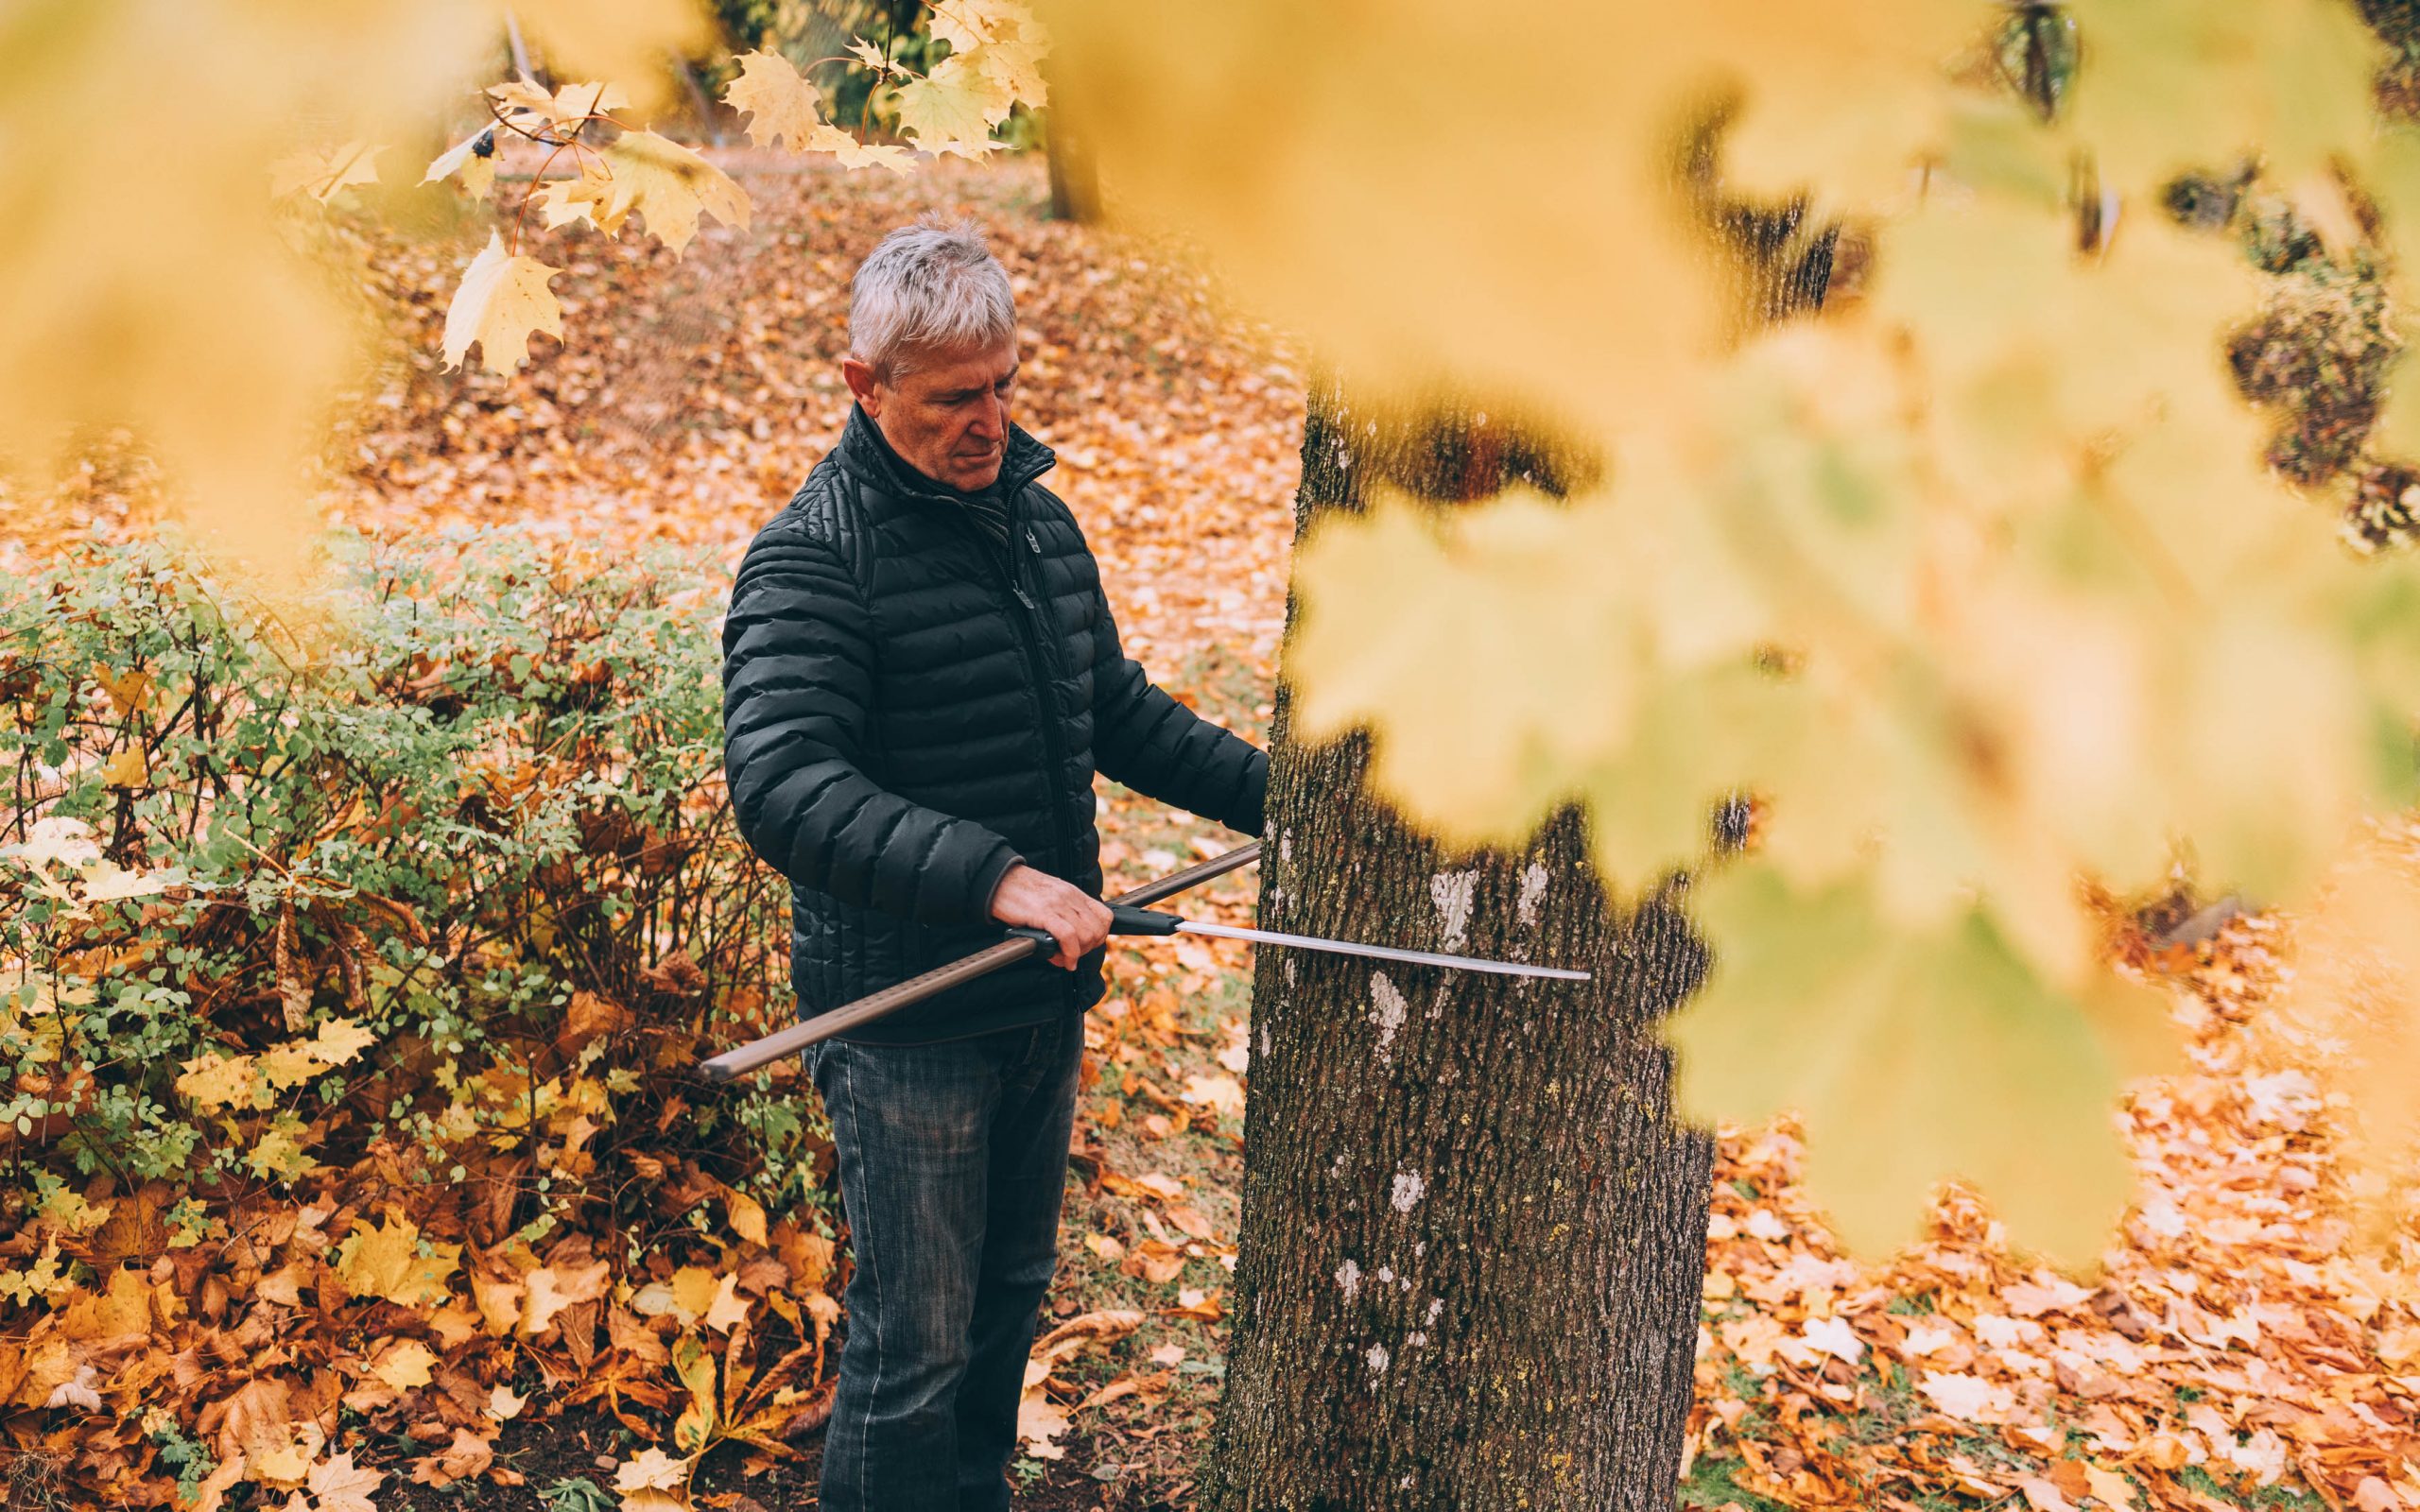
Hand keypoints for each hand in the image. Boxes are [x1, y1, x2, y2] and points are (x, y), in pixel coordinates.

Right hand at [987, 862, 1112, 969]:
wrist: (997, 880)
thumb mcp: (1050, 898)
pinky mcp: (1043, 912)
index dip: (1099, 937)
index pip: (1105, 916)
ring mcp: (1058, 904)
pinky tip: (1063, 960)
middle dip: (1088, 949)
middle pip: (1098, 930)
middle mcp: (1070, 897)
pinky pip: (1068, 936)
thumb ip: (1063, 915)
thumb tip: (1069, 942)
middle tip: (1071, 955)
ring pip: (1086, 935)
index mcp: (1073, 893)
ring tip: (1063, 957)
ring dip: (1078, 953)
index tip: (1086, 946)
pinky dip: (1069, 953)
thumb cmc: (1019, 893)